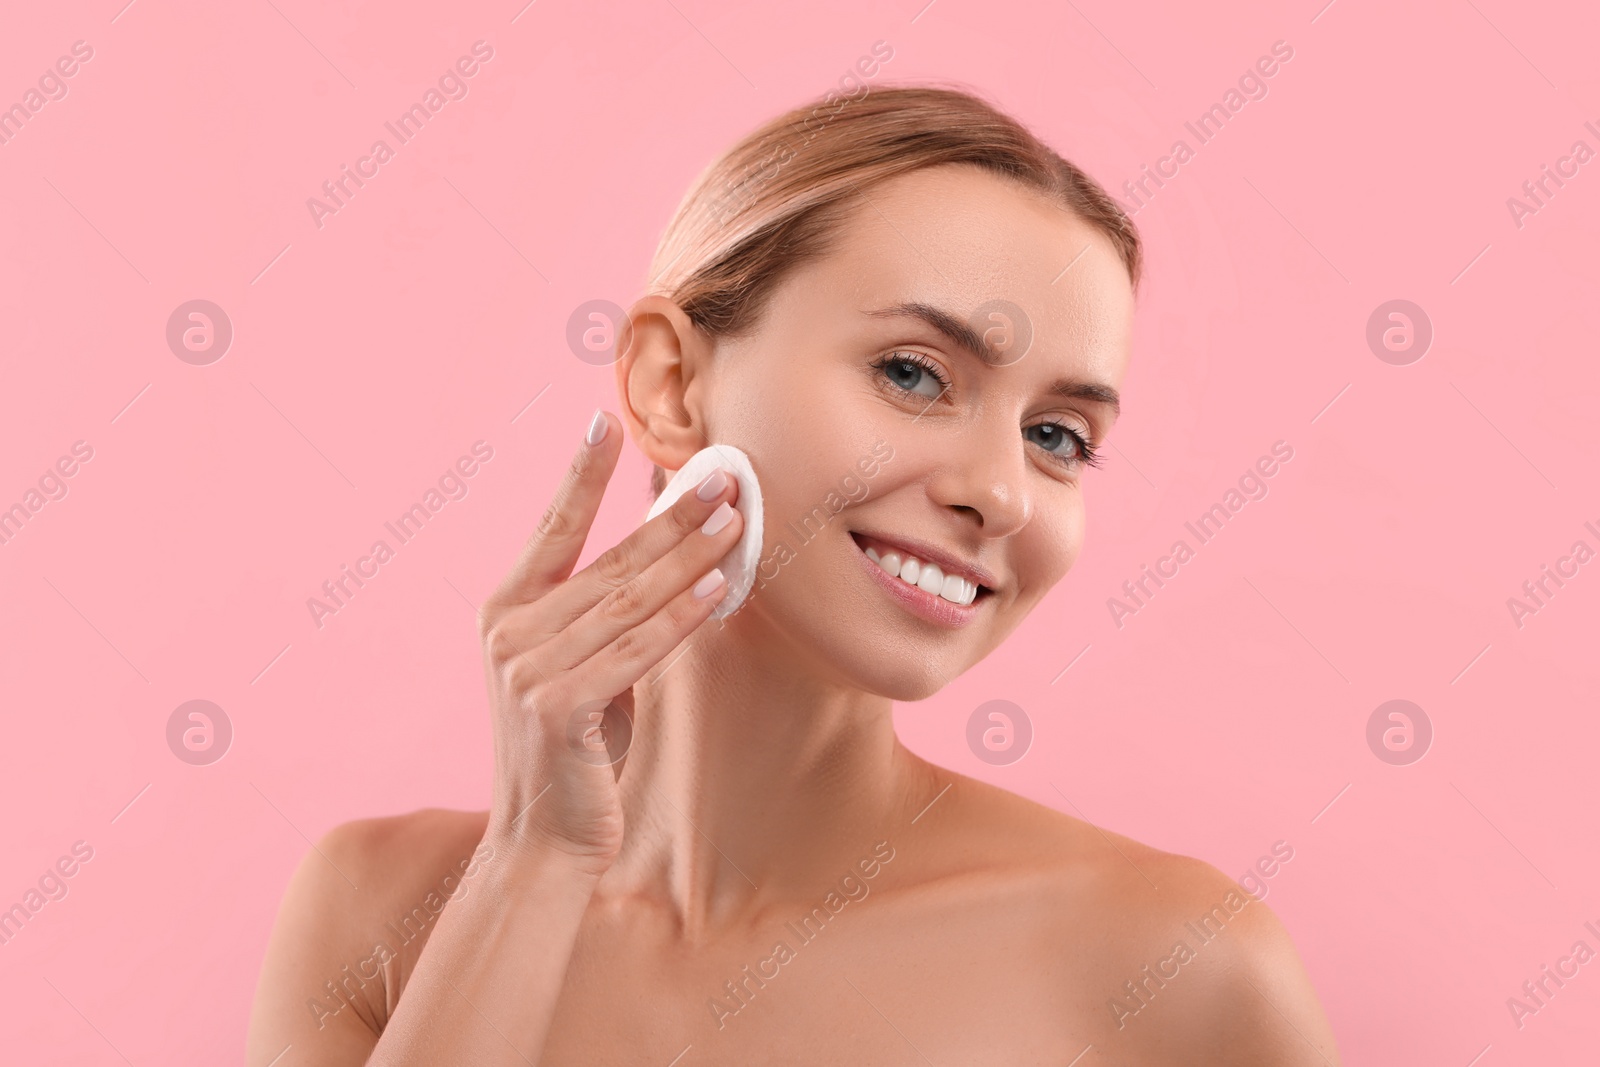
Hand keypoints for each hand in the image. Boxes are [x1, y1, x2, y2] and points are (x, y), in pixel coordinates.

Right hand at [476, 410, 741, 871]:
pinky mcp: (558, 705)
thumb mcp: (581, 667)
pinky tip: (715, 588)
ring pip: (629, 600)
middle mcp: (508, 632)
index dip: (580, 474)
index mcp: (506, 611)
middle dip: (670, 518)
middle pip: (608, 561)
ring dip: (688, 558)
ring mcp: (527, 668)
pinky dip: (680, 616)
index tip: (606, 422)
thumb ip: (606, 615)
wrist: (541, 840)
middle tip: (721, 479)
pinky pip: (636, 648)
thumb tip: (672, 554)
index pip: (551, 529)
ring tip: (734, 522)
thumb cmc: (573, 749)